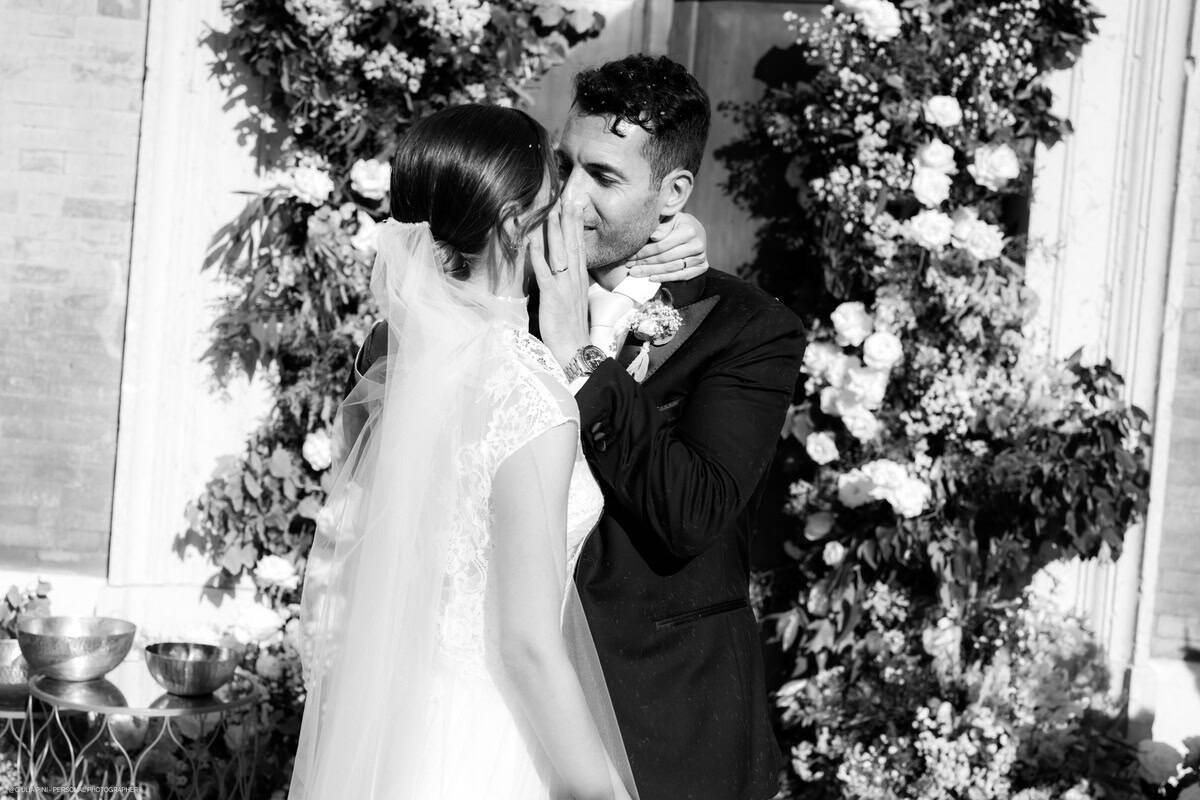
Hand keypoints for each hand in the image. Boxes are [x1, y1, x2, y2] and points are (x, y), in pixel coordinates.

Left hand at [529, 196, 589, 367]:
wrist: (574, 348)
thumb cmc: (570, 327)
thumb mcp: (572, 300)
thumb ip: (567, 283)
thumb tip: (561, 271)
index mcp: (579, 279)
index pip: (579, 246)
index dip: (577, 225)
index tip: (575, 206)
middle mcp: (574, 278)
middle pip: (573, 243)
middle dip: (570, 220)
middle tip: (568, 197)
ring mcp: (564, 286)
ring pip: (560, 253)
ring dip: (556, 231)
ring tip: (552, 210)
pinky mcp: (552, 296)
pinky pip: (544, 272)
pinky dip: (538, 256)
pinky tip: (533, 240)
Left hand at [624, 212, 708, 282]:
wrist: (696, 229)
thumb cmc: (677, 223)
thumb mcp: (669, 219)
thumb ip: (662, 227)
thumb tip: (654, 237)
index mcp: (689, 230)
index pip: (661, 246)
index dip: (644, 253)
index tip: (630, 256)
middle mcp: (697, 245)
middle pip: (665, 258)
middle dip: (645, 264)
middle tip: (630, 268)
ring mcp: (701, 257)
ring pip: (671, 268)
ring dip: (652, 272)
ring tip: (636, 273)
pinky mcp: (702, 267)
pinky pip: (681, 276)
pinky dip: (666, 278)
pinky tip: (652, 278)